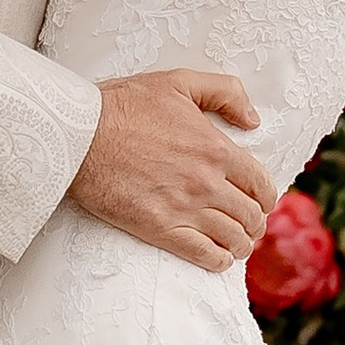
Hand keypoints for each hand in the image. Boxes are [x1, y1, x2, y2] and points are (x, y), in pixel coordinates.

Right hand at [69, 68, 271, 271]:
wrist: (79, 135)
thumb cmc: (124, 105)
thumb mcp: (179, 82)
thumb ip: (224, 93)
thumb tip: (253, 120)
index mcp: (216, 149)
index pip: (261, 185)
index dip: (266, 198)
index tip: (261, 202)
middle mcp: (207, 182)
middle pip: (250, 216)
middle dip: (255, 223)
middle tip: (249, 226)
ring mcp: (185, 208)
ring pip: (231, 239)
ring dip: (240, 245)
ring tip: (236, 245)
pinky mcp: (160, 229)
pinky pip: (203, 255)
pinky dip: (218, 262)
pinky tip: (218, 260)